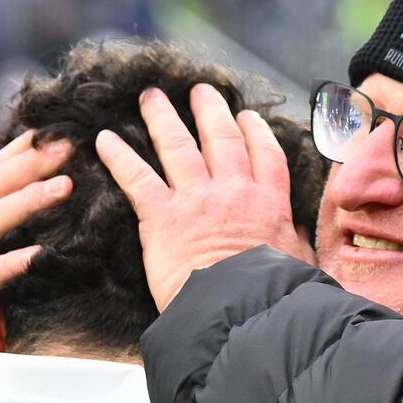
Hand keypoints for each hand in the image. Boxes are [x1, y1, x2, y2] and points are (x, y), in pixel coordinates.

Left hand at [96, 83, 312, 310]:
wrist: (239, 310)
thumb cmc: (273, 296)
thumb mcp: (298, 265)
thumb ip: (292, 243)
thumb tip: (292, 234)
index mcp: (269, 204)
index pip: (264, 155)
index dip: (255, 131)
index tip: (247, 117)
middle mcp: (232, 191)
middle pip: (221, 137)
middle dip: (209, 110)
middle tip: (199, 91)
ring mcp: (195, 200)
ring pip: (177, 145)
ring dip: (161, 117)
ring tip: (151, 97)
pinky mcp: (162, 217)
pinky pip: (136, 177)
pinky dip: (118, 156)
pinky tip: (104, 139)